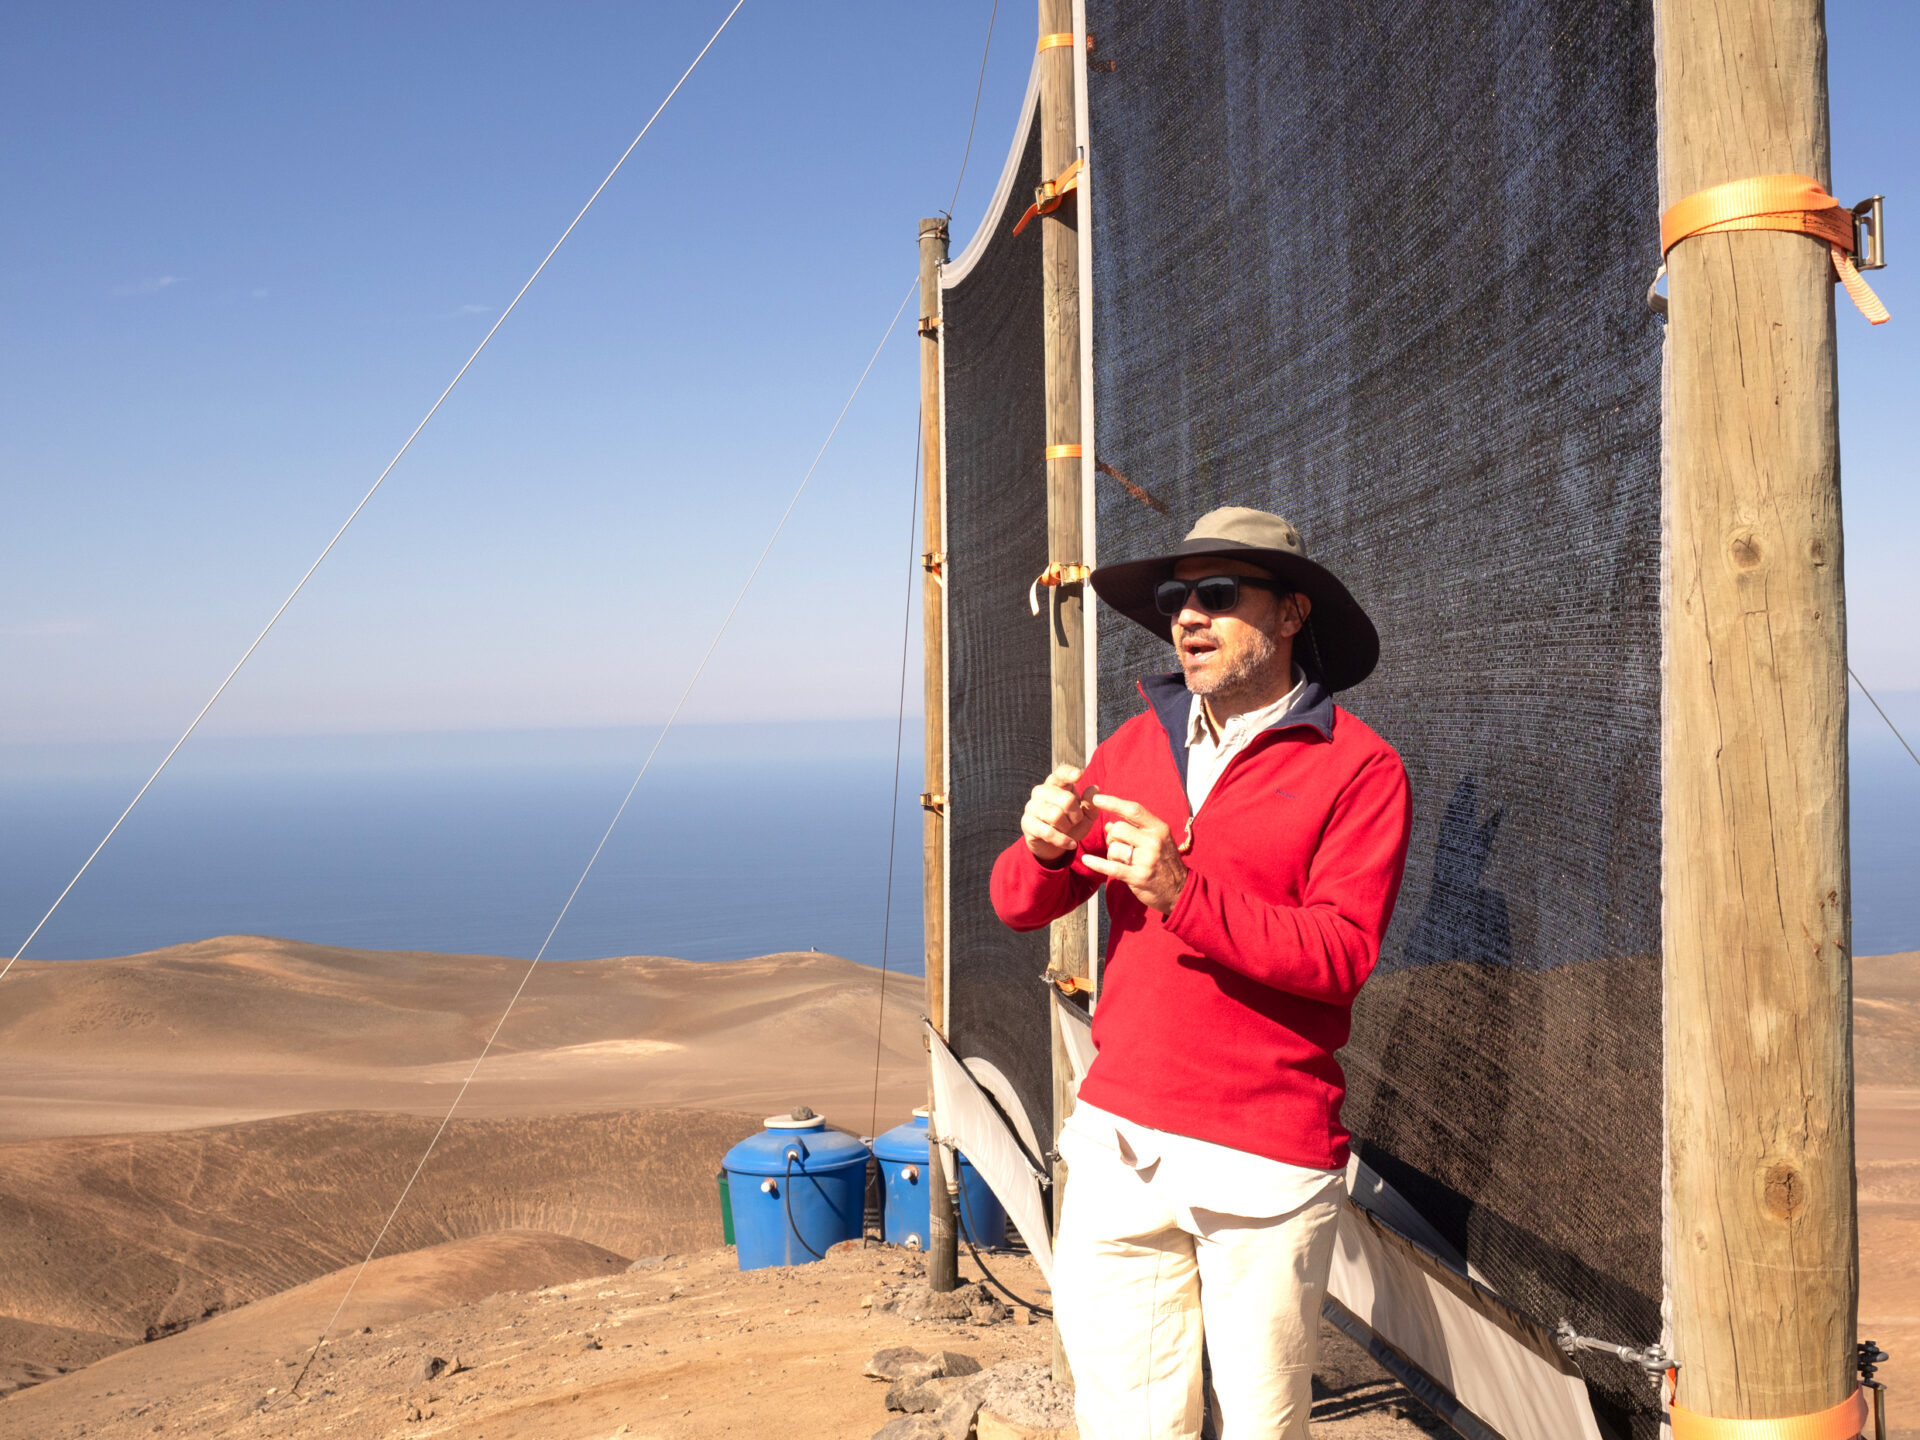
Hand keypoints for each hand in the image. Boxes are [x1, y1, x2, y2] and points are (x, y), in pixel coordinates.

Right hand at [1020, 765, 1097, 861]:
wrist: (1051, 844)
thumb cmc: (1070, 824)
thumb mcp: (1085, 816)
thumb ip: (1091, 804)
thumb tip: (1094, 789)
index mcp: (1056, 784)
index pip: (1061, 773)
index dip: (1069, 773)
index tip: (1079, 775)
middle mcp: (1041, 791)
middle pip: (1066, 799)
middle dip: (1076, 815)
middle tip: (1075, 821)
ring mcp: (1032, 806)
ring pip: (1056, 815)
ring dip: (1068, 827)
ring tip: (1068, 830)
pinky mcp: (1027, 823)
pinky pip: (1048, 832)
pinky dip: (1063, 840)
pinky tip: (1071, 844)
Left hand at [1082, 794, 1187, 913]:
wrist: (1180, 889)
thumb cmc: (1165, 862)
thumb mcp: (1157, 840)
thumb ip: (1135, 829)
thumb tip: (1109, 825)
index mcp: (1159, 828)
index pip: (1134, 810)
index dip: (1113, 802)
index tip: (1096, 798)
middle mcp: (1153, 842)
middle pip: (1118, 829)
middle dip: (1112, 836)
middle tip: (1118, 845)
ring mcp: (1146, 860)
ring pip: (1113, 848)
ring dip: (1112, 854)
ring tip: (1123, 861)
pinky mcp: (1138, 877)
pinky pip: (1110, 867)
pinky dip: (1096, 863)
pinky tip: (1087, 860)